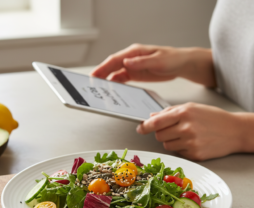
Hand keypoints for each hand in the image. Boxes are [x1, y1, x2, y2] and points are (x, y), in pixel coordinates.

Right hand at [91, 44, 215, 86]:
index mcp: (135, 52)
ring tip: (99, 88)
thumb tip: (126, 62)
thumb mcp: (158, 61)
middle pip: (111, 66)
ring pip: (115, 73)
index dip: (103, 67)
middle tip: (91, 82)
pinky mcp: (135, 73)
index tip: (95, 75)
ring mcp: (133, 66)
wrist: (181, 65)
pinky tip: (112, 89)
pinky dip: (116, 84)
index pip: (115, 59)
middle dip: (100, 74)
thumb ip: (141, 62)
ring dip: (106, 80)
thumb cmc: (172, 59)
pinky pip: (122, 79)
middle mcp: (132, 58)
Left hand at [136, 103, 243, 160]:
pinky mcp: (194, 155)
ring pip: (166, 145)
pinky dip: (180, 148)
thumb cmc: (213, 117)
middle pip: (159, 135)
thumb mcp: (191, 108)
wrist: (235, 131)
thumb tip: (151, 117)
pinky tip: (192, 142)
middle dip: (161, 133)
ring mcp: (191, 143)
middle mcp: (187, 128)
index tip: (140, 128)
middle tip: (172, 129)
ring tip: (185, 135)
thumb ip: (169, 112)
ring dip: (170, 141)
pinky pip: (177, 152)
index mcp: (185, 113)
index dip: (145, 126)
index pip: (156, 122)